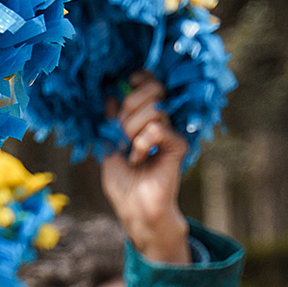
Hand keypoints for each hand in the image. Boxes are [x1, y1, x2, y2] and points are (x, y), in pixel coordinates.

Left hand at [98, 74, 190, 265]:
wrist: (134, 207)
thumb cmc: (122, 183)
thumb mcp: (110, 147)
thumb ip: (112, 122)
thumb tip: (111, 94)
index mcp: (145, 119)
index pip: (149, 86)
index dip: (141, 79)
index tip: (129, 80)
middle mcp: (160, 122)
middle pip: (153, 90)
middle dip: (130, 107)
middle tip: (123, 134)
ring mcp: (171, 132)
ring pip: (152, 110)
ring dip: (132, 131)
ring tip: (131, 153)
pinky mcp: (178, 145)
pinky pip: (157, 129)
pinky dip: (142, 143)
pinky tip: (141, 159)